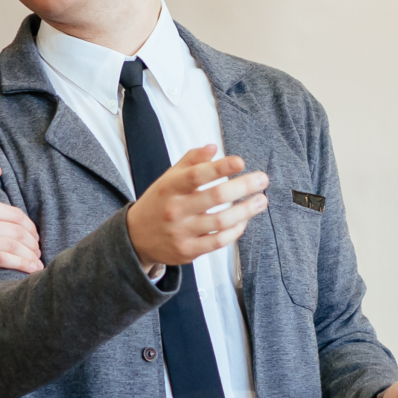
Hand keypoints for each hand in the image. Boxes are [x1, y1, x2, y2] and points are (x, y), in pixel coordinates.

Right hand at [0, 166, 41, 284]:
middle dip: (34, 242)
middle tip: (38, 250)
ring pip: (14, 246)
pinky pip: (2, 261)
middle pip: (18, 230)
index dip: (30, 226)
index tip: (33, 235)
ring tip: (37, 262)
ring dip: (31, 255)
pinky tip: (31, 270)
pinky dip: (22, 265)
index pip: (14, 214)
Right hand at [127, 144, 267, 268]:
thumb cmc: (159, 202)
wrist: (135, 237)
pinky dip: (235, 230)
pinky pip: (218, 241)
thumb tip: (213, 147)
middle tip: (262, 179)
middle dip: (243, 186)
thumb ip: (190, 161)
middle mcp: (175, 210)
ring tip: (261, 201)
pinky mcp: (188, 251)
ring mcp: (182, 232)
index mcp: (169, 187)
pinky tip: (244, 220)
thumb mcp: (168, 178)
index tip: (240, 162)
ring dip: (246, 210)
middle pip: (215, 197)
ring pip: (221, 221)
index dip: (220, 168)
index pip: (197, 175)